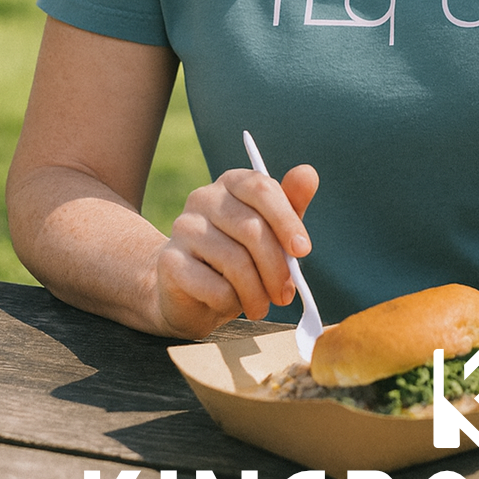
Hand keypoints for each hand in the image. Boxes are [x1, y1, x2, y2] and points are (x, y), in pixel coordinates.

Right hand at [154, 163, 318, 336]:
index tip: (303, 251)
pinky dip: (231, 302)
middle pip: (252, 229)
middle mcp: (203, 198)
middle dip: (277, 268)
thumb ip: (291, 205)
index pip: (261, 188)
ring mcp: (183, 228)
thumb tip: (308, 173)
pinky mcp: (170, 261)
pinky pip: (215, 287)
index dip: (287, 221)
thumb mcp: (271, 232)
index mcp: (232, 183)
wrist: (190, 292)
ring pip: (236, 262)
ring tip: (261, 305)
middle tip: (286, 294)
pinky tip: (231, 303)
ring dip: (257, 292)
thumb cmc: (240, 256)